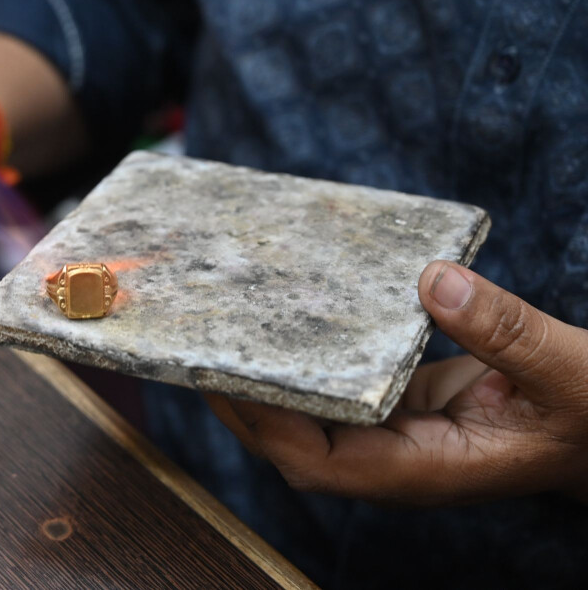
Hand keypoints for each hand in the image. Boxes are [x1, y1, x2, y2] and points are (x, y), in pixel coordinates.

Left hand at [209, 260, 587, 505]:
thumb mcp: (569, 372)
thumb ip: (507, 332)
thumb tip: (433, 281)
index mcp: (426, 468)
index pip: (318, 463)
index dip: (264, 422)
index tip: (223, 373)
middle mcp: (395, 457)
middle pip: (292, 441)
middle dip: (240, 398)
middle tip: (198, 338)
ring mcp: (392, 434)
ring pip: (307, 416)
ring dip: (264, 376)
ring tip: (224, 322)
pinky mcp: (398, 406)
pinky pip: (337, 388)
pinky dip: (306, 358)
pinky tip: (289, 316)